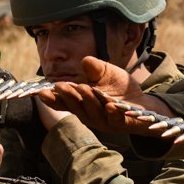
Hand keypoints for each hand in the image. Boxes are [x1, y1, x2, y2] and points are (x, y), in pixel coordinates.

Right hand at [36, 56, 158, 133]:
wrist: (143, 105)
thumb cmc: (120, 89)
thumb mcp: (106, 74)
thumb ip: (95, 68)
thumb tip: (85, 60)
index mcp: (82, 103)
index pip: (63, 102)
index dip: (52, 98)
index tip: (41, 92)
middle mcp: (89, 114)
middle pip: (75, 106)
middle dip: (69, 96)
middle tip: (62, 85)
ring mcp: (104, 121)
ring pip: (92, 112)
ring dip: (88, 101)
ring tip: (85, 88)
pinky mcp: (120, 124)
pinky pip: (115, 119)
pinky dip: (113, 113)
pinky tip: (110, 105)